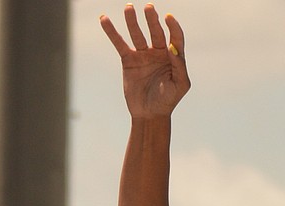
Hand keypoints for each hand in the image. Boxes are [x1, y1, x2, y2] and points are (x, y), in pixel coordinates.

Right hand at [100, 4, 189, 118]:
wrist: (149, 115)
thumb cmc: (168, 101)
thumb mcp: (180, 85)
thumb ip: (179, 66)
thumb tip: (173, 48)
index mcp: (173, 57)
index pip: (175, 37)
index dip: (173, 27)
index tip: (168, 18)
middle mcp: (158, 52)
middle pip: (156, 31)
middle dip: (152, 20)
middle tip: (149, 8)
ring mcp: (143, 55)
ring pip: (137, 34)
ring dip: (132, 21)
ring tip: (129, 8)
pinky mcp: (129, 60)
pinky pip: (120, 43)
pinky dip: (112, 32)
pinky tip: (104, 19)